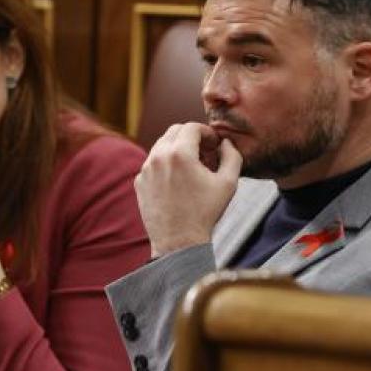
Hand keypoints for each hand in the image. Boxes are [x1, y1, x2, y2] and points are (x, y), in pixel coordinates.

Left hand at [134, 122, 241, 257]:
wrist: (178, 242)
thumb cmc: (205, 213)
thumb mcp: (228, 183)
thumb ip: (232, 156)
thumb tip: (225, 143)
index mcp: (179, 154)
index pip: (192, 127)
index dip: (207, 132)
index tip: (214, 144)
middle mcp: (158, 157)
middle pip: (174, 131)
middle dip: (191, 137)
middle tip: (205, 152)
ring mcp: (145, 169)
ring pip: (161, 146)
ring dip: (178, 149)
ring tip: (192, 167)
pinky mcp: (139, 182)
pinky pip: (153, 163)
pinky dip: (165, 164)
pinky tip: (178, 181)